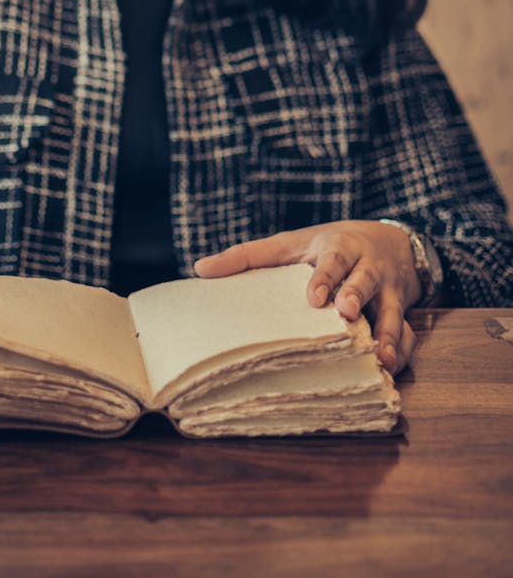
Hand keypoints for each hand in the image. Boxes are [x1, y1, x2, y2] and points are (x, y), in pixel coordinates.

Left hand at [193, 220, 419, 374]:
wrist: (390, 240)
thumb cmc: (326, 245)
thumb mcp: (288, 244)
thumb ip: (247, 256)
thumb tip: (200, 268)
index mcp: (335, 247)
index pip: (330, 260)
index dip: (324, 277)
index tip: (315, 297)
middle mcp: (366, 266)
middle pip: (365, 279)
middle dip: (357, 295)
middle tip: (347, 313)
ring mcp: (387, 289)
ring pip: (392, 308)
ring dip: (387, 331)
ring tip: (380, 357)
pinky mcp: (401, 309)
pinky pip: (408, 330)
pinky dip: (402, 348)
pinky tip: (391, 368)